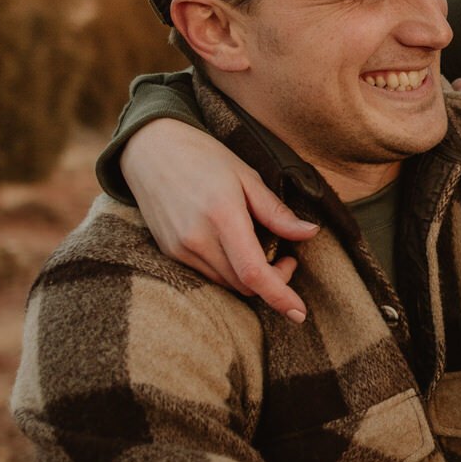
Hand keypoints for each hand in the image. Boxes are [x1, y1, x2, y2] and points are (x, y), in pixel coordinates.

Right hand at [120, 118, 318, 323]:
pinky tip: (235, 248)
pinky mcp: (170, 252)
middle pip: (244, 285)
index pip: (254, 273)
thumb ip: (276, 212)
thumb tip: (310, 233)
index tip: (299, 313)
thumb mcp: (247, 176)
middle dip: (272, 281)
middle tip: (286, 258)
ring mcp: (180, 248)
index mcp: (222, 215)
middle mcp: (198, 238)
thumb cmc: (203, 156)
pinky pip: (208, 274)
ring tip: (262, 250)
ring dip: (250, 278)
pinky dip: (229, 271)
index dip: (280, 296)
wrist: (150, 149)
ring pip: (226, 283)